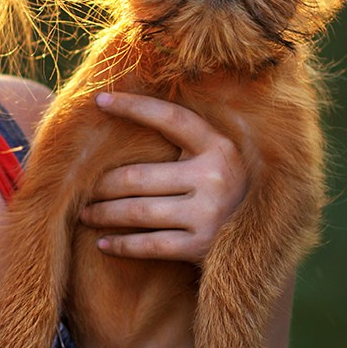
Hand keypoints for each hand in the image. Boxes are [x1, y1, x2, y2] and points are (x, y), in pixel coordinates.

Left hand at [80, 91, 246, 263]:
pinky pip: (149, 245)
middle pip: (138, 176)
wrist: (266, 243)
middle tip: (80, 187)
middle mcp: (215, 177)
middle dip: (102, 184)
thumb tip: (128, 123)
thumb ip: (187, 146)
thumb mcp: (218, 162)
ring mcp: (209, 214)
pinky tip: (103, 244)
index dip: (133, 107)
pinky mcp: (201, 247)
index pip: (170, 118)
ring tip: (84, 213)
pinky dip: (122, 245)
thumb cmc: (230, 195)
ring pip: (137, 211)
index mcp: (219, 148)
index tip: (99, 100)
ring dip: (103, 213)